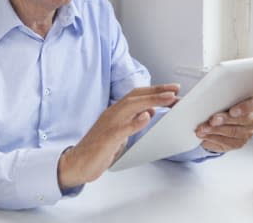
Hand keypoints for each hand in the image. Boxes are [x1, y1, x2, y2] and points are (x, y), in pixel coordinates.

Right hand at [57, 84, 179, 188]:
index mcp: (115, 112)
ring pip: (130, 106)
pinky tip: (146, 118)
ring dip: (151, 101)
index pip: (136, 95)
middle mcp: (112, 114)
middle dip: (157, 91)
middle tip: (175, 89)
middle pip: (135, 96)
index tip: (172, 89)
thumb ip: (132, 121)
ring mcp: (108, 125)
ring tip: (168, 98)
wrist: (77, 163)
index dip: (155, 90)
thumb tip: (147, 112)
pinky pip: (122, 128)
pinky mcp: (106, 139)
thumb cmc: (98, 148)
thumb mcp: (119, 132)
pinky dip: (134, 122)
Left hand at [195, 95, 252, 152]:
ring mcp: (247, 132)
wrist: (217, 121)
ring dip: (215, 130)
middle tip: (212, 121)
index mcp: (252, 102)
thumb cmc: (222, 105)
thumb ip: (221, 96)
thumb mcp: (223, 97)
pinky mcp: (239, 143)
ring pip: (233, 132)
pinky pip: (227, 142)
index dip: (245, 108)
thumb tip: (208, 98)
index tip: (232, 111)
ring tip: (203, 128)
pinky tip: (205, 135)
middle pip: (243, 120)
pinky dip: (213, 138)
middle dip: (225, 120)